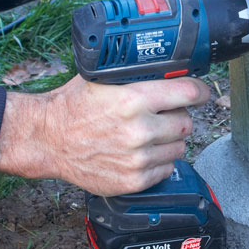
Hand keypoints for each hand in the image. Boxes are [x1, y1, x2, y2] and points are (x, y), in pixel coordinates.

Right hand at [0, 75, 210, 195]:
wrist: (47, 139)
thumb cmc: (73, 106)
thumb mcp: (103, 78)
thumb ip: (137, 75)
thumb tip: (170, 69)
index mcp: (134, 99)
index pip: (189, 94)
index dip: (199, 92)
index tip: (201, 93)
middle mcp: (140, 130)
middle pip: (186, 123)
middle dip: (178, 116)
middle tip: (164, 115)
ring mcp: (138, 158)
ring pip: (179, 147)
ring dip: (169, 140)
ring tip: (149, 134)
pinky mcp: (134, 180)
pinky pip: (166, 168)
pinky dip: (159, 161)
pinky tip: (141, 152)